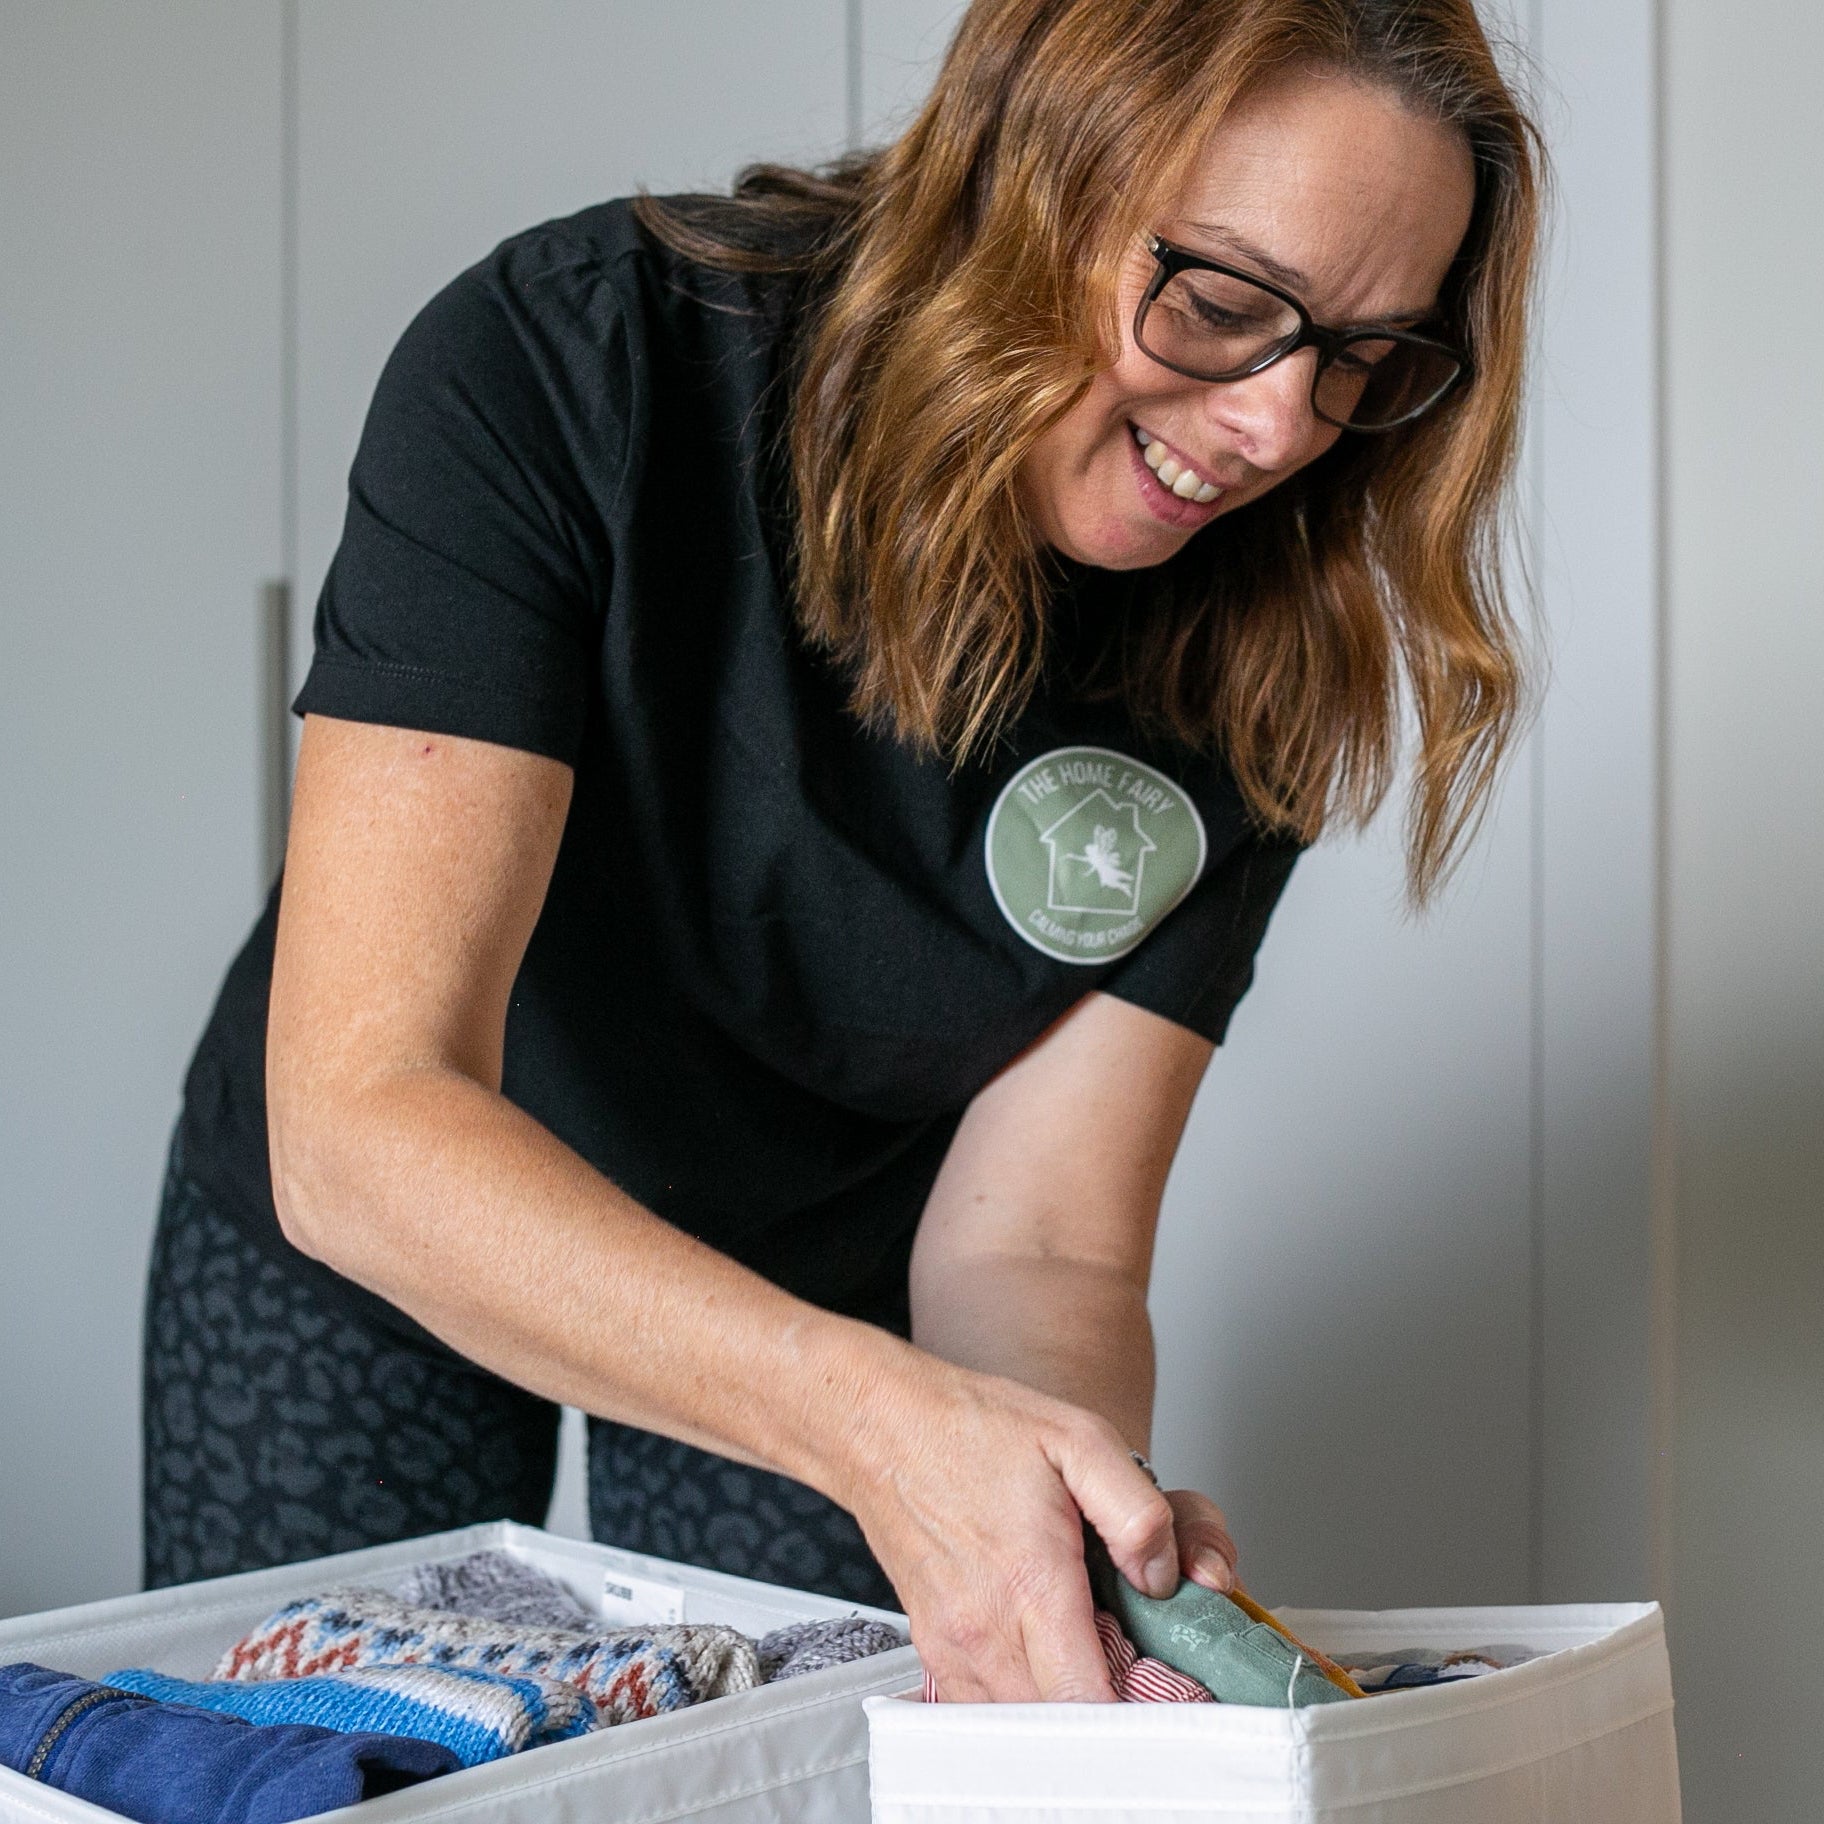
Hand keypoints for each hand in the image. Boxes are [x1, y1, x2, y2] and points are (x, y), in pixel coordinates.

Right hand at [841, 1359, 1236, 1702]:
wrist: (883, 1425)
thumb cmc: (975, 1428)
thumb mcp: (1080, 1439)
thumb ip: (1136, 1512)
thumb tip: (1163, 1579)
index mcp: (1031, 1582)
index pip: (1087, 1703)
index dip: (1137, 1710)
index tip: (1163, 1689)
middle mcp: (985, 1628)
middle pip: (1060, 1727)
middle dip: (1107, 1708)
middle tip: (1136, 1664)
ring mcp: (953, 1644)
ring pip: (1020, 1725)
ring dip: (1062, 1707)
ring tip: (1090, 1656)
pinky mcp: (933, 1647)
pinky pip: (983, 1709)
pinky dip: (1021, 1701)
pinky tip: (1043, 1656)